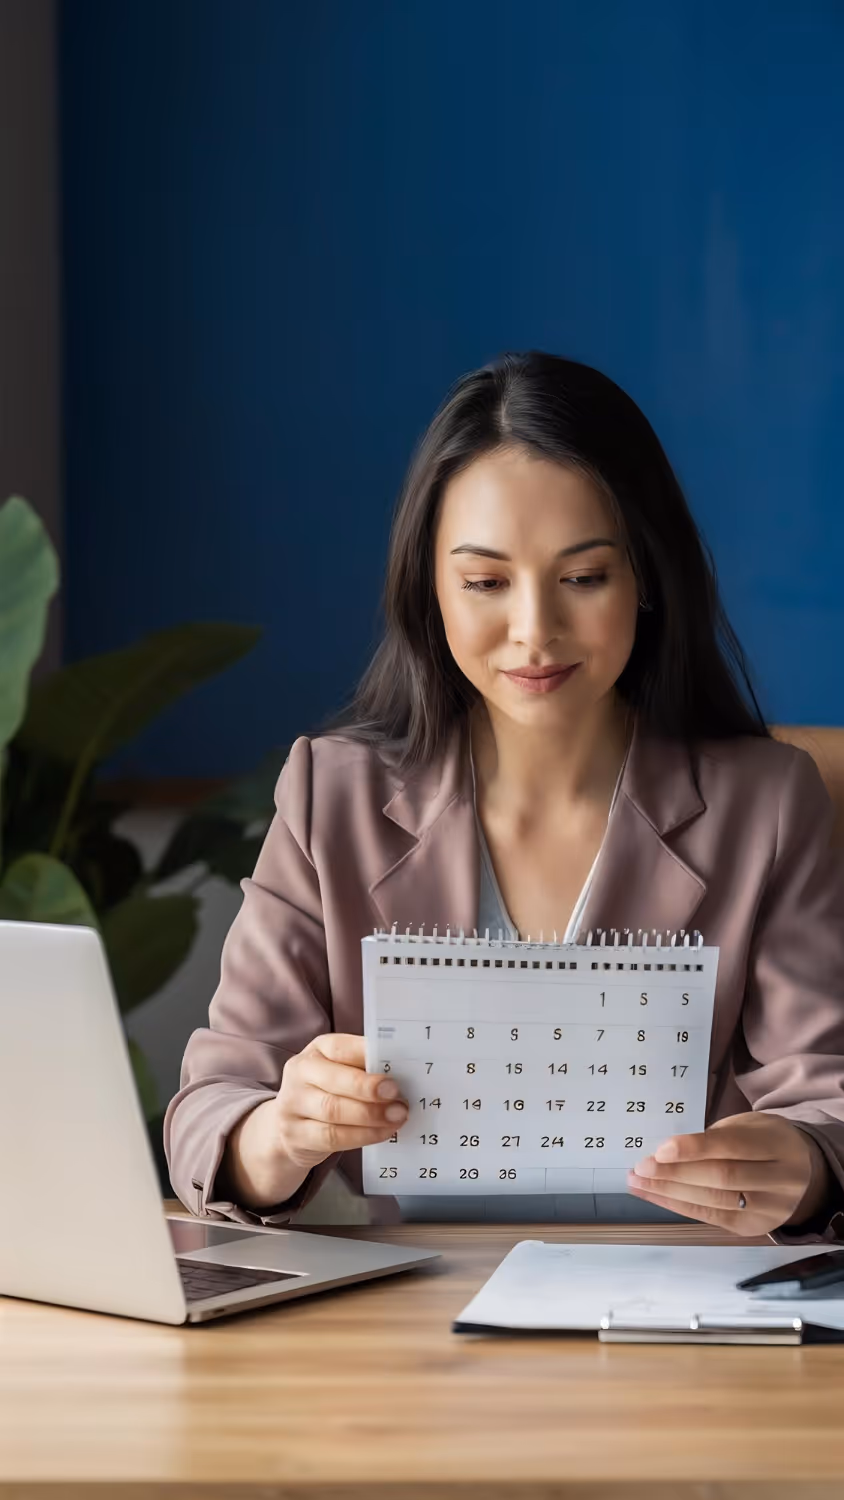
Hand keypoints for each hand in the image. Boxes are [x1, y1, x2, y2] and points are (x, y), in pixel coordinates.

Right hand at [272, 1032, 408, 1171]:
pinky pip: (331, 1137)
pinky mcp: (295, 1135)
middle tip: (398, 1097)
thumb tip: (404, 1074)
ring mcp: (292, 1104)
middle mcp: (300, 1072)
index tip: (394, 1069)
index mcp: (317, 1049)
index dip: (367, 1057)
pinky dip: (362, 1136)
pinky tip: (382, 1132)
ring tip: (396, 1116)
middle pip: (334, 1080)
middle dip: (369, 1089)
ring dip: (370, 1115)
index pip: (339, 1048)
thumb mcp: (343, 1071)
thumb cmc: (329, 1092)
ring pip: (333, 1110)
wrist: (290, 1126)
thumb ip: (366, 1069)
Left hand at [627, 1112, 829, 1236]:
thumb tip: (666, 1152)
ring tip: (638, 1182)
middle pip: (722, 1178)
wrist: (801, 1172)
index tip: (660, 1149)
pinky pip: (712, 1218)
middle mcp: (780, 1180)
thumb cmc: (762, 1141)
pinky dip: (679, 1206)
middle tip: (641, 1167)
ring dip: (670, 1192)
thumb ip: (715, 1138)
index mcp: (777, 1144)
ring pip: (714, 1201)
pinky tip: (655, 1196)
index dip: (695, 1148)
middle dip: (676, 1173)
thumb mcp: (747, 1126)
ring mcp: (770, 1208)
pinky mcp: (755, 1228)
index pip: (732, 1147)